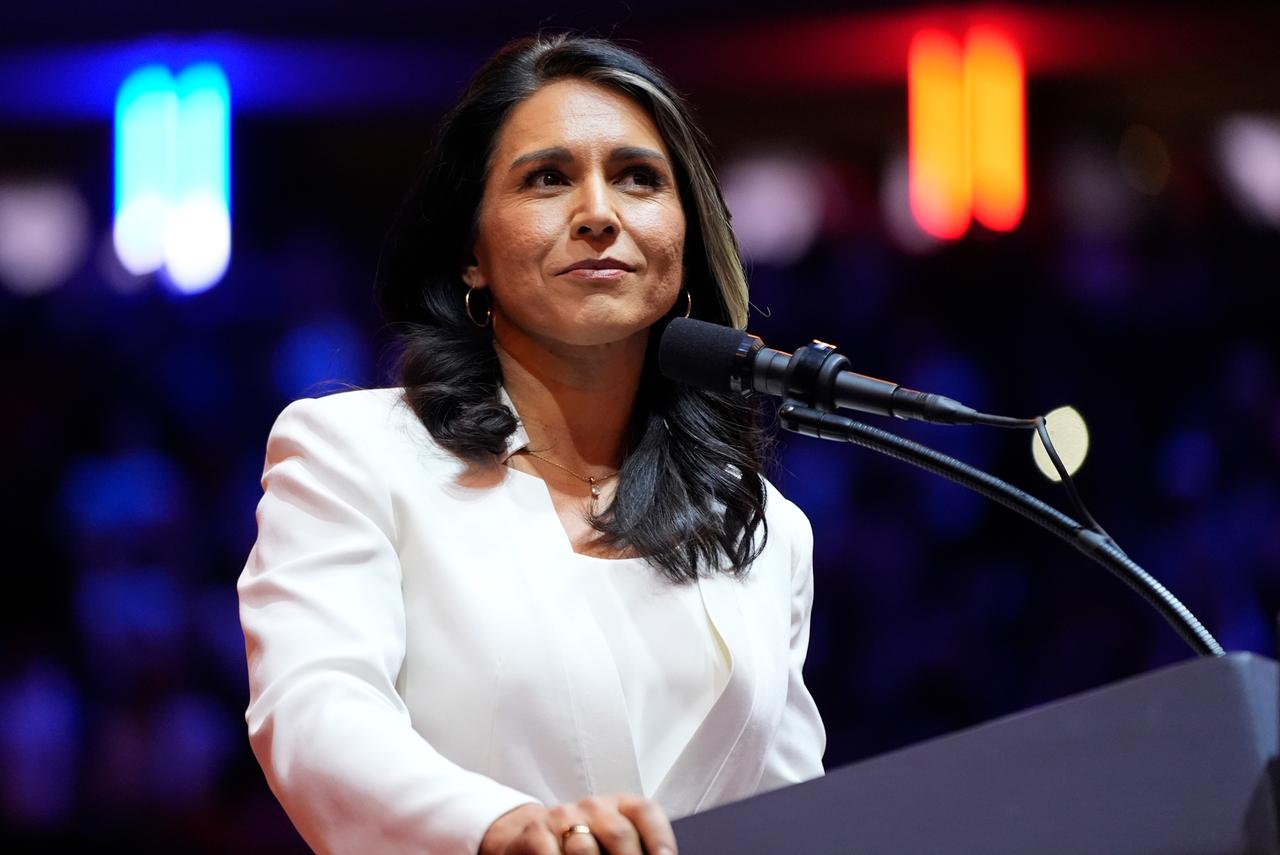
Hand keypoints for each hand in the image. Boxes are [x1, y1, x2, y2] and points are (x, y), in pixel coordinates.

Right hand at [479, 795, 676, 854]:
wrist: (530, 834)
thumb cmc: (582, 842)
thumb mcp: (610, 841)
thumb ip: (632, 849)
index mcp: (620, 807)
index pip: (646, 813)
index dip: (660, 838)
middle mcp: (594, 807)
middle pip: (620, 835)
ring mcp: (564, 818)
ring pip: (585, 851)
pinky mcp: (537, 834)